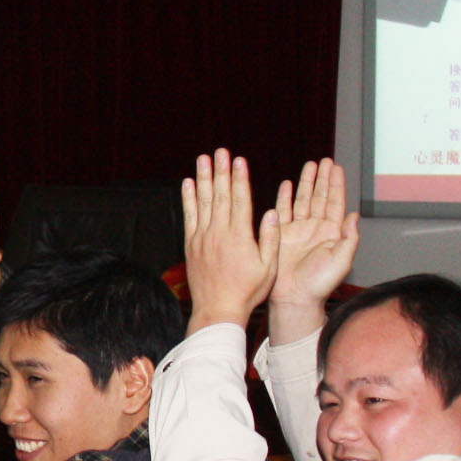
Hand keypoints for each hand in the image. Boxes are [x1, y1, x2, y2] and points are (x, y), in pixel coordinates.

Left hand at [180, 151, 280, 335]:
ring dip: (204, 178)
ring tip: (203, 159)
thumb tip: (272, 212)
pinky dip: (188, 199)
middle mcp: (219, 232)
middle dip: (221, 170)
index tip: (240, 160)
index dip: (240, 178)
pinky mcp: (191, 245)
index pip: (240, 199)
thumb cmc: (247, 291)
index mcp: (239, 236)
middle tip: (220, 151)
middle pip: (221, 194)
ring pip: (203, 201)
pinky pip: (189, 216)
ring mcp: (202, 237)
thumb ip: (271, 239)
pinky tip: (189, 183)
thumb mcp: (268, 268)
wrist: (218, 310)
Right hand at [266, 158, 359, 346]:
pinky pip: (284, 211)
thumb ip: (349, 238)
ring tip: (309, 165)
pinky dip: (285, 197)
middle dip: (322, 178)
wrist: (294, 297)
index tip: (336, 167)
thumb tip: (355, 215)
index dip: (336, 184)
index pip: (335, 202)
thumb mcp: (341, 261)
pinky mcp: (282, 234)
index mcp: (332, 233)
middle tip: (324, 161)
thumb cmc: (319, 284)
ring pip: (303, 200)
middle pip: (320, 196)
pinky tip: (287, 184)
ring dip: (306, 183)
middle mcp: (316, 229)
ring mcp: (299, 230)